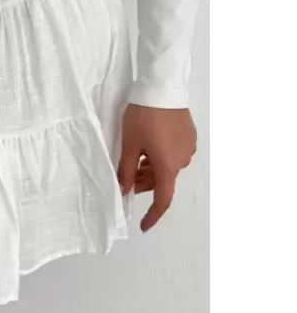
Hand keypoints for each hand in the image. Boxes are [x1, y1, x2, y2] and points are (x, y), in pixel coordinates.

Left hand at [117, 104, 196, 231]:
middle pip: (163, 181)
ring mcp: (188, 147)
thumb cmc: (143, 118)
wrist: (162, 87)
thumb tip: (124, 190)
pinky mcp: (189, 135)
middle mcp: (182, 160)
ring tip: (134, 160)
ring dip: (151, 169)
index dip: (152, 215)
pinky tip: (147, 147)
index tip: (143, 226)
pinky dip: (159, 157)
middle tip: (127, 179)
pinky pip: (173, 154)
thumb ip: (126, 170)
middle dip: (145, 184)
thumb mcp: (129, 144)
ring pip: (167, 167)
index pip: (163, 199)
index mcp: (168, 166)